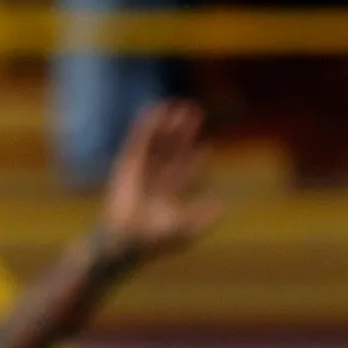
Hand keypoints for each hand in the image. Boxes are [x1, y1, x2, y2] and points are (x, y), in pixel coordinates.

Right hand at [97, 99, 219, 263]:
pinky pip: (137, 141)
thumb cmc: (151, 241)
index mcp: (165, 196)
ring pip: (156, 143)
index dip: (194, 161)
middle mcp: (152, 181)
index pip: (182, 174)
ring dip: (167, 125)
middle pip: (171, 153)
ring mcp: (139, 172)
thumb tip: (224, 205)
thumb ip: (201, 218)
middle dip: (183, 135)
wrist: (123, 239)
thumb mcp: (183, 231)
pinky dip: (146, 126)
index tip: (206, 147)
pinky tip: (154, 110)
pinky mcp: (126, 165)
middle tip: (195, 115)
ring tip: (177, 105)